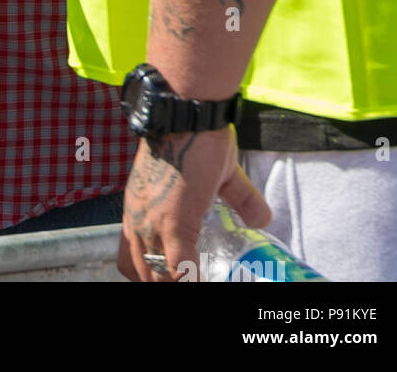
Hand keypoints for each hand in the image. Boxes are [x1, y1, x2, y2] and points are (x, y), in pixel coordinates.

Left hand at [119, 125, 270, 281]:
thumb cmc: (196, 136)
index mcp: (141, 209)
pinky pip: (179, 269)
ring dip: (175, 283)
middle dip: (161, 283)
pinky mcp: (174, 225)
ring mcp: (153, 223)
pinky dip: (191, 281)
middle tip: (184, 282)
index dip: (150, 275)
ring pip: (156, 276)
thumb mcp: (216, 175)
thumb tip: (263, 219)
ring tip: (196, 282)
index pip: (133, 258)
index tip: (172, 279)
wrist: (186, 114)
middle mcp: (138, 219)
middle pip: (140, 271)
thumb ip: (240, 199)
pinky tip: (205, 283)